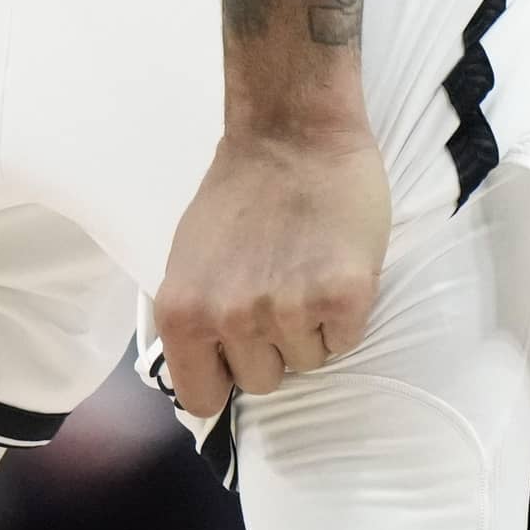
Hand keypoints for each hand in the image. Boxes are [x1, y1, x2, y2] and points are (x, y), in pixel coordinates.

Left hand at [151, 123, 388, 417]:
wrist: (293, 131)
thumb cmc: (240, 191)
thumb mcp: (189, 258)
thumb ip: (194, 317)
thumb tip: (204, 372)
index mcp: (184, 312)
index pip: (201, 398)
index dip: (223, 377)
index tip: (235, 356)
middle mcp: (231, 318)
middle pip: (261, 382)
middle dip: (271, 347)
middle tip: (277, 290)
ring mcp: (288, 310)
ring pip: (308, 363)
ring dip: (311, 327)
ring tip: (305, 269)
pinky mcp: (342, 297)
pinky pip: (346, 341)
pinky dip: (345, 313)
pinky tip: (333, 266)